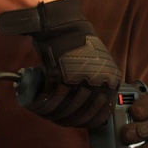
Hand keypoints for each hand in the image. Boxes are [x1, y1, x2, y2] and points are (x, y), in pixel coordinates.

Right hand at [0, 0, 120, 128]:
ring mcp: (80, 83)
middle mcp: (98, 84)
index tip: (76, 121)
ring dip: (52, 115)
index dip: (86, 122)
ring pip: (65, 112)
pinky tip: (36, 106)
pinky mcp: (61, 80)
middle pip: (81, 116)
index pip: (101, 114)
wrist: (63, 26)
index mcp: (111, 82)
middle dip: (67, 120)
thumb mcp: (100, 65)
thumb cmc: (78, 43)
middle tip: (57, 118)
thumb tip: (92, 107)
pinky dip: (41, 107)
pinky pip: (50, 102)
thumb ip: (99, 85)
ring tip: (45, 112)